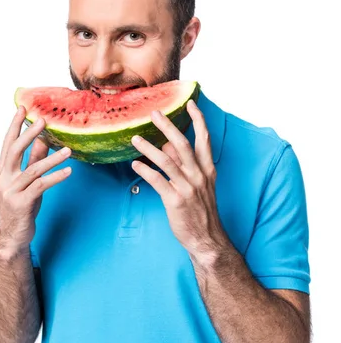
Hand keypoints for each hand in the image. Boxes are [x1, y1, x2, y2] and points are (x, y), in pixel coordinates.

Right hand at [0, 106, 71, 253]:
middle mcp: (4, 178)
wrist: (12, 235)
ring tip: (68, 150)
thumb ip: (34, 160)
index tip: (23, 109)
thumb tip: (45, 139)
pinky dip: (55, 177)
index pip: (8, 143)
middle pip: (15, 150)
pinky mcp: (21, 203)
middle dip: (29, 134)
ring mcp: (12, 191)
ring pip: (33, 169)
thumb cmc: (21, 205)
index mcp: (3, 170)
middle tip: (43, 120)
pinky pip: (40, 186)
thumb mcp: (27, 180)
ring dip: (52, 158)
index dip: (15, 126)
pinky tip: (68, 172)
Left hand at [131, 100, 230, 266]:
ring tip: (135, 138)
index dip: (198, 120)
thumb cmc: (200, 211)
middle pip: (182, 144)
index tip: (190, 103)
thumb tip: (166, 146)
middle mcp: (199, 176)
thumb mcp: (198, 185)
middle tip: (154, 113)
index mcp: (207, 170)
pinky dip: (145, 171)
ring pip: (166, 161)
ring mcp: (188, 188)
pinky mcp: (175, 200)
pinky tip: (135, 165)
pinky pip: (157, 181)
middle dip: (168, 126)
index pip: (205, 139)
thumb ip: (184, 165)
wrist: (206, 238)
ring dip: (148, 148)